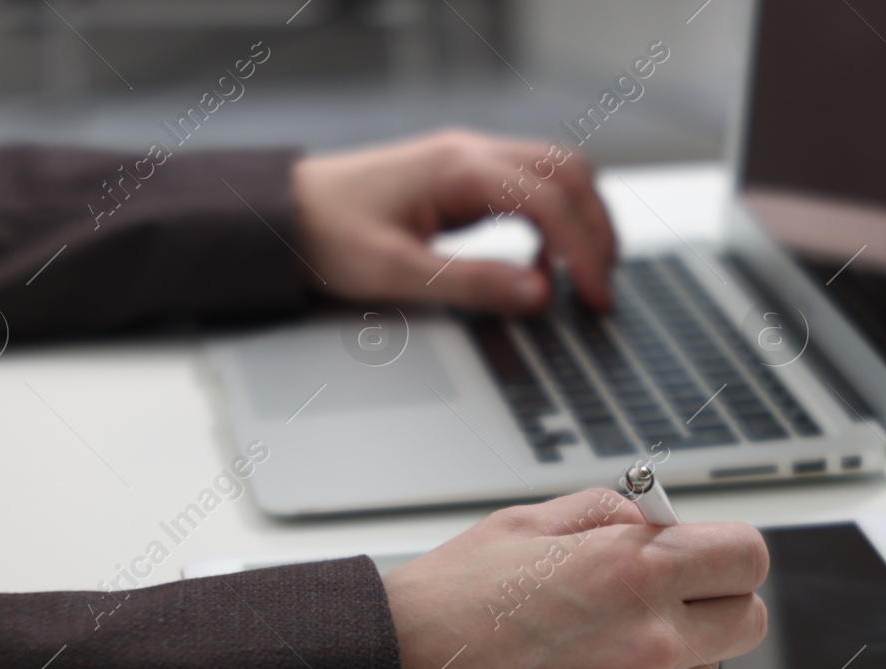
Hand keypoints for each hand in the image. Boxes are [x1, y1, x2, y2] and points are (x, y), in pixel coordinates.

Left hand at [290, 129, 616, 313]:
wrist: (282, 215)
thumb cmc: (327, 236)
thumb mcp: (398, 273)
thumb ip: (474, 285)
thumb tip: (541, 295)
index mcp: (459, 168)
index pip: (551, 201)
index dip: (584, 252)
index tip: (597, 298)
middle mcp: (471, 152)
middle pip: (570, 173)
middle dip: (597, 230)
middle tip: (604, 289)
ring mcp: (469, 160)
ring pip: (557, 173)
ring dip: (581, 220)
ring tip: (585, 277)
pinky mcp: (463, 177)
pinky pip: (531, 186)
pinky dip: (554, 220)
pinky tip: (543, 262)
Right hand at [384, 489, 768, 668]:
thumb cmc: (442, 608)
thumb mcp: (522, 525)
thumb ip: (606, 515)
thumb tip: (653, 522)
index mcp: (632, 570)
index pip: (747, 557)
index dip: (726, 553)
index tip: (702, 556)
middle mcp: (649, 642)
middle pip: (747, 621)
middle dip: (715, 602)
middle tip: (663, 596)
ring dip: (676, 651)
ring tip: (600, 640)